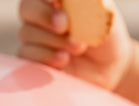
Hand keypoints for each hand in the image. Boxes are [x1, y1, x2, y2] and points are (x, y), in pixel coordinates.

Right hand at [17, 0, 132, 89]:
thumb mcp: (104, 12)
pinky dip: (45, 56)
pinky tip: (63, 59)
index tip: (57, 1)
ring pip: (27, 34)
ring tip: (79, 47)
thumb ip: (88, 0)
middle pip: (26, 9)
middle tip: (64, 25)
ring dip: (54, 40)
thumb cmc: (106, 34)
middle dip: (44, 16)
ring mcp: (36, 38)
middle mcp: (40, 15)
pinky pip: (27, 55)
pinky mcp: (35, 60)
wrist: (111, 67)